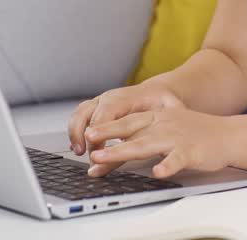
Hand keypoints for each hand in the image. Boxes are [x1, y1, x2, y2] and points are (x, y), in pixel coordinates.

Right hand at [67, 83, 183, 157]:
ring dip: (75, 133)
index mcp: (127, 96)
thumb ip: (168, 119)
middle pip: (89, 112)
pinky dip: (75, 132)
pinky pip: (80, 117)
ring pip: (80, 113)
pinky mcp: (97, 109)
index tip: (98, 147)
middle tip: (86, 155)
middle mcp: (110, 97)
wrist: (160, 92)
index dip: (101, 129)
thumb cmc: (164, 102)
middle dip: (83, 134)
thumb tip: (170, 129)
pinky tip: (77, 147)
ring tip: (78, 152)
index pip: (107, 111)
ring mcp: (102, 102)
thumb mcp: (170, 110)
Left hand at [85, 107, 231, 178]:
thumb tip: (118, 146)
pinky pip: (177, 159)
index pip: (127, 121)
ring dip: (123, 150)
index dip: (106, 126)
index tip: (87, 134)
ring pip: (146, 144)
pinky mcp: (191, 151)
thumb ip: (145, 134)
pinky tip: (157, 172)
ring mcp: (177, 137)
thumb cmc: (196, 133)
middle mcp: (164, 124)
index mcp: (157, 117)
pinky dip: (167, 165)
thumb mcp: (168, 126)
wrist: (229, 135)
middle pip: (130, 130)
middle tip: (88, 141)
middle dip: (107, 135)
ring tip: (103, 157)